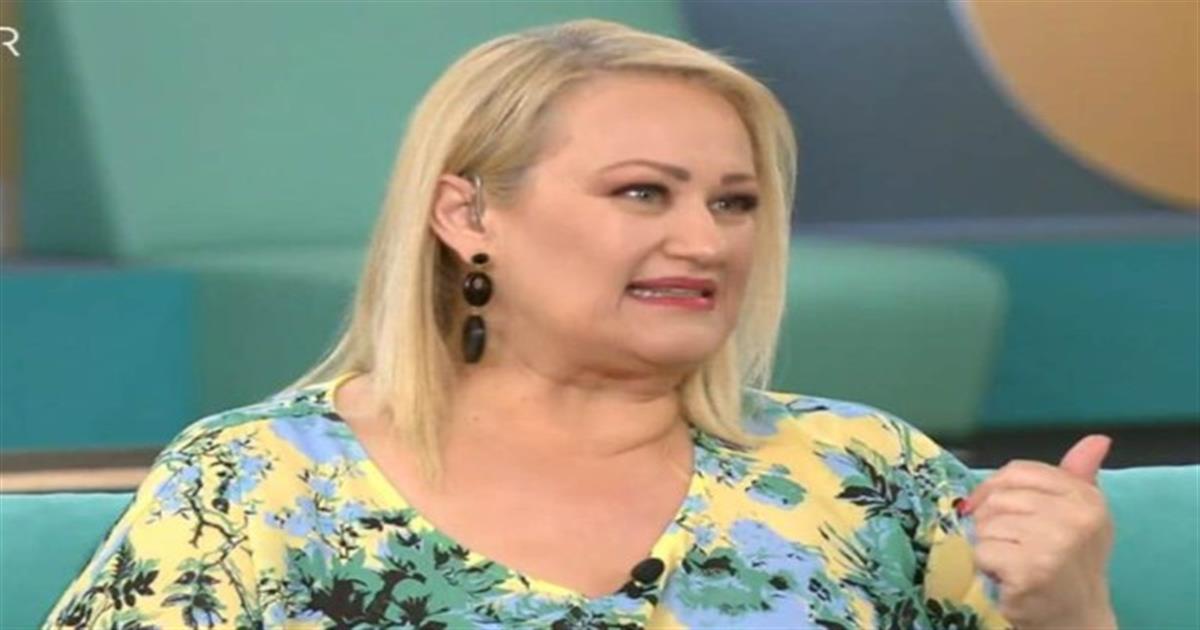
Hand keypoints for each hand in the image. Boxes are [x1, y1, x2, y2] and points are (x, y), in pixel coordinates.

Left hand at [963, 435, 1117, 628]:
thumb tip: (1098, 439)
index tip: (991, 507)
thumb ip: (1077, 475)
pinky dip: (981, 564)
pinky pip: (982, 549)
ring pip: (986, 523)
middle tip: (1003, 544)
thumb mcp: (1079, 516)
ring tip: (1004, 560)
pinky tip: (1000, 575)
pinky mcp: (1030, 568)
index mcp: (1086, 498)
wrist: (1073, 617)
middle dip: (989, 521)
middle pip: (999, 498)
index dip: (993, 488)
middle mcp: (1076, 517)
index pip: (1017, 471)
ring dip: (985, 543)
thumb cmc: (1067, 564)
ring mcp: (1054, 543)